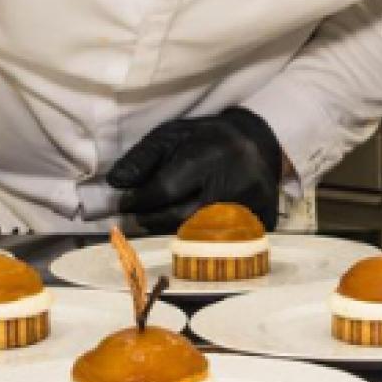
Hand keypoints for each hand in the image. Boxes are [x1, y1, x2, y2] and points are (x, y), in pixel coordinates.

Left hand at [106, 107, 286, 232]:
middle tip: (140, 217)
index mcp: (211, 154)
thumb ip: (142, 158)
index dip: (140, 201)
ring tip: (160, 221)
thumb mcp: (172, 136)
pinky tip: (189, 230)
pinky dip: (201, 242)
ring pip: (201, 236)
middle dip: (153, 220)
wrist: (256, 144)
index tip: (127, 203)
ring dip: (174, 233)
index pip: (166, 190)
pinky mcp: (264, 222)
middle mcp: (236, 181)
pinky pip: (224, 244)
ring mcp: (254, 205)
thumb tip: (117, 182)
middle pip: (182, 218)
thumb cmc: (208, 140)